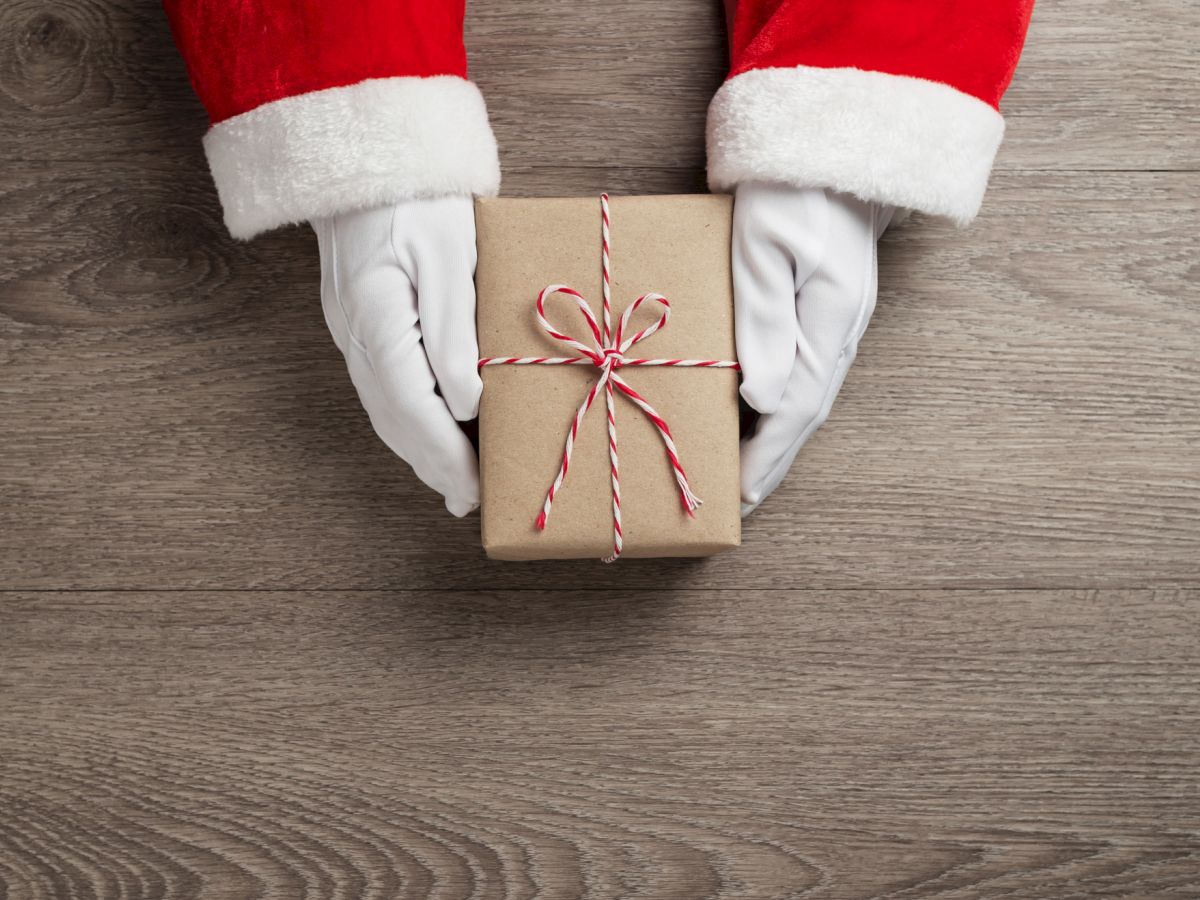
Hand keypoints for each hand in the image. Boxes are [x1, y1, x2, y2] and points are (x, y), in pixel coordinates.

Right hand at [313, 197, 481, 515]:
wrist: (366, 160)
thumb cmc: (417, 200)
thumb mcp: (448, 258)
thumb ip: (454, 333)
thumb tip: (469, 403)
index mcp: (377, 321)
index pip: (412, 408)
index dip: (444, 456)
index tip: (473, 489)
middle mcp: (358, 338)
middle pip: (396, 421)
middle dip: (434, 466)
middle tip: (471, 502)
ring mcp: (354, 336)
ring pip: (387, 412)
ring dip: (421, 452)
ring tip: (455, 484)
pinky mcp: (363, 328)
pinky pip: (386, 391)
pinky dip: (411, 424)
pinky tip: (434, 435)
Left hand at [733, 183, 892, 515]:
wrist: (833, 137)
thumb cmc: (791, 187)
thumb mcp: (765, 250)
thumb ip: (764, 325)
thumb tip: (763, 401)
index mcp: (831, 321)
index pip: (797, 408)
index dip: (767, 456)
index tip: (741, 496)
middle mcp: (841, 326)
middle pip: (807, 409)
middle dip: (775, 457)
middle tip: (743, 499)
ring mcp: (838, 313)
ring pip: (809, 390)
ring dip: (780, 433)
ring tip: (749, 466)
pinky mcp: (826, 298)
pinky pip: (806, 365)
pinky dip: (784, 398)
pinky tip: (763, 409)